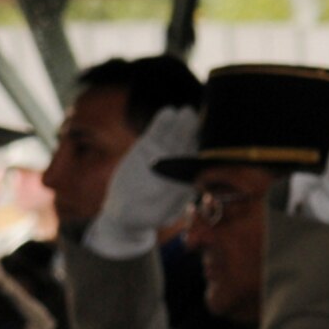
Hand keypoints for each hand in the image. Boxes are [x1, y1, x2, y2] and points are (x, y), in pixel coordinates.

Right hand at [87, 105, 197, 256]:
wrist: (124, 212)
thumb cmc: (146, 217)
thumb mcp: (159, 214)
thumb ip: (173, 201)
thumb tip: (190, 186)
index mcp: (185, 180)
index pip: (195, 163)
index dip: (200, 151)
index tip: (203, 141)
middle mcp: (177, 165)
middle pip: (186, 145)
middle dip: (191, 132)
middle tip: (195, 118)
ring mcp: (163, 154)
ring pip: (173, 136)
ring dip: (180, 124)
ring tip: (184, 111)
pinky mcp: (147, 147)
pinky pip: (156, 133)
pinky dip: (162, 123)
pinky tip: (168, 112)